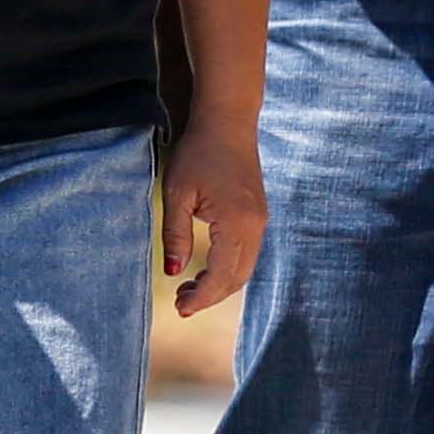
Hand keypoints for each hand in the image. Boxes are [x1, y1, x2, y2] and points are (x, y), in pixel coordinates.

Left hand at [160, 105, 267, 317]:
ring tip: (188, 290)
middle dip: (210, 296)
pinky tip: (206, 268)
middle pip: (237, 278)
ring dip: (220, 284)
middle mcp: (255, 227)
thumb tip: (172, 271)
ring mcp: (260, 221)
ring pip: (244, 268)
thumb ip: (176, 235)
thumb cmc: (198, 153)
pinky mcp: (258, 215)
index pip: (222, 275)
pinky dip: (228, 268)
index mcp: (236, 224)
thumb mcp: (177, 194)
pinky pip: (247, 253)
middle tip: (181, 304)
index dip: (202, 298)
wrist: (227, 123)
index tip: (180, 310)